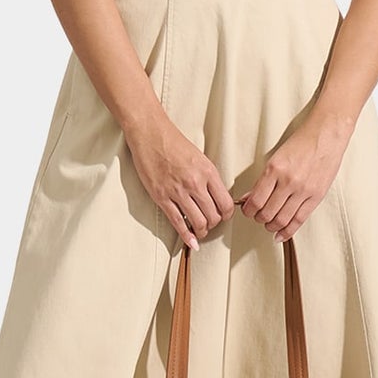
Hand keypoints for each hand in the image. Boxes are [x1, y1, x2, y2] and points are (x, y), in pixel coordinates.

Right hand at [126, 115, 234, 249]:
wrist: (151, 135)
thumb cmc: (174, 143)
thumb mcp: (200, 158)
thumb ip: (209, 178)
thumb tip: (215, 198)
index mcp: (208, 172)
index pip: (226, 203)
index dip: (227, 214)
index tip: (223, 216)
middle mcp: (195, 183)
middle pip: (213, 216)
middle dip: (214, 224)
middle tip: (210, 224)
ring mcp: (178, 192)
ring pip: (198, 222)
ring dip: (202, 231)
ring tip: (200, 231)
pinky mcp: (162, 197)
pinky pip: (177, 222)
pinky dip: (186, 235)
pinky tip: (191, 242)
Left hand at [236, 115, 352, 242]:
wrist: (327, 134)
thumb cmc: (302, 142)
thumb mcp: (276, 157)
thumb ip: (262, 180)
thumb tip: (248, 198)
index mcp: (275, 169)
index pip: (256, 200)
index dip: (248, 210)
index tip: (247, 210)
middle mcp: (289, 181)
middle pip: (267, 213)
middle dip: (258, 219)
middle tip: (257, 217)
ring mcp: (304, 190)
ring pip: (281, 220)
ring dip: (271, 226)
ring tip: (269, 224)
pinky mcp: (316, 196)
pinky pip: (299, 220)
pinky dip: (287, 231)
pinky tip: (280, 235)